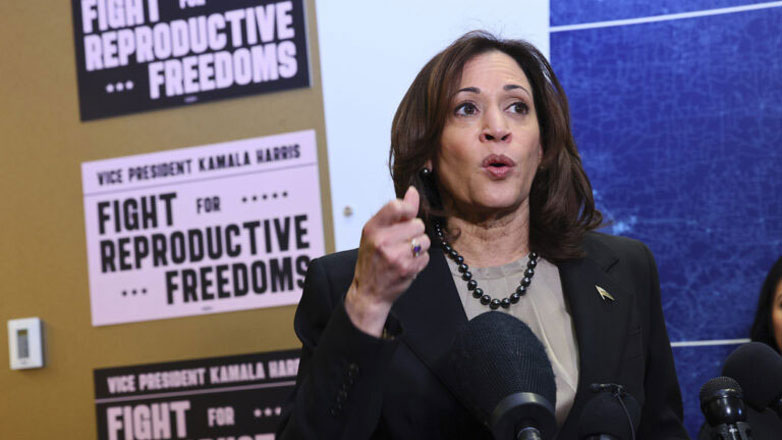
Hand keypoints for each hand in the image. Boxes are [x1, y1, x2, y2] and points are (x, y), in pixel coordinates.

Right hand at [345, 186, 430, 336]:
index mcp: (372, 228)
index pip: (396, 206)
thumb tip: (412, 192)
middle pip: (417, 224)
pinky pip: (426, 256)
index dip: (408, 208)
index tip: (408, 215)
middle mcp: (382, 240)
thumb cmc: (372, 260)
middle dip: (414, 232)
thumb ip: (396, 212)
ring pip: (424, 240)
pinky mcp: (407, 269)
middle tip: (401, 242)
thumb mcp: (376, 233)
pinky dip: (420, 260)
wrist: (368, 292)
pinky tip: (407, 264)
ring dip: (419, 247)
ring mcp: (395, 256)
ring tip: (404, 253)